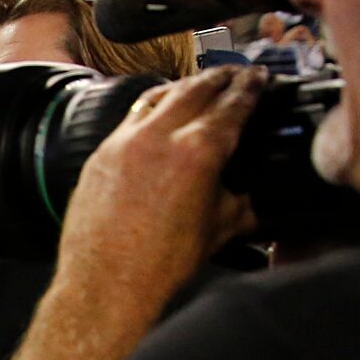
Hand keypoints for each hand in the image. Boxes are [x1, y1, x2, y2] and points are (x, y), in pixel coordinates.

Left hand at [54, 66, 263, 306]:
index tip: (260, 79)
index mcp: (198, 150)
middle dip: (222, 77)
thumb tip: (256, 193)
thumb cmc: (159, 266)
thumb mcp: (221, 228)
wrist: (105, 287)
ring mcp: (124, 142)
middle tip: (236, 73)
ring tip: (202, 84)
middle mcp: (159, 137)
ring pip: (160, 96)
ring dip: (186, 86)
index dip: (252, 86)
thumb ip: (243, 200)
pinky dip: (152, 107)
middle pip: (198, 88)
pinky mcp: (99, 155)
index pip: (234, 103)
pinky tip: (158, 111)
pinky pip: (130, 118)